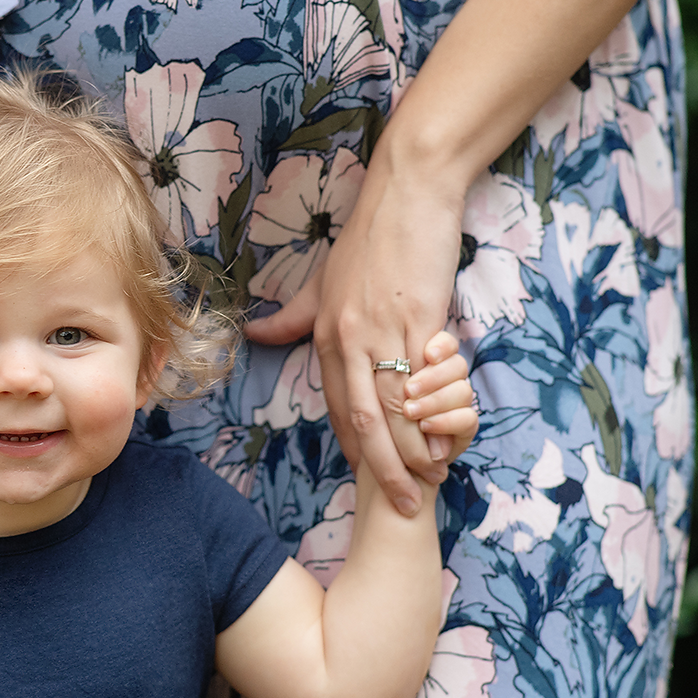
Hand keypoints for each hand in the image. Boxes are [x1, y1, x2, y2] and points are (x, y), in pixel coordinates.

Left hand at [247, 152, 466, 517]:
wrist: (408, 193)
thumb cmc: (370, 238)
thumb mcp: (321, 281)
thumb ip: (290, 316)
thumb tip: (253, 335)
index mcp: (327, 334)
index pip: (338, 406)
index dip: (354, 448)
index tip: (369, 480)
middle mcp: (348, 338)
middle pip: (363, 418)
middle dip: (380, 468)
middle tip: (401, 504)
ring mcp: (383, 329)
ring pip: (394, 406)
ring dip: (410, 452)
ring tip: (427, 483)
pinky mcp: (419, 318)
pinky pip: (423, 379)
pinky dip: (433, 414)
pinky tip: (444, 440)